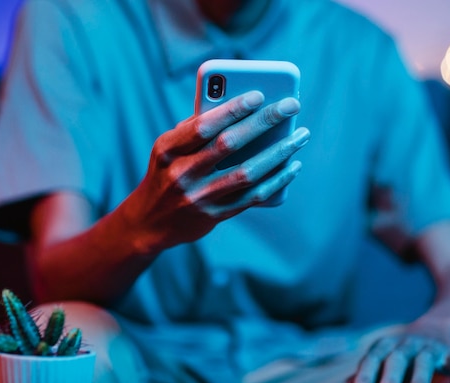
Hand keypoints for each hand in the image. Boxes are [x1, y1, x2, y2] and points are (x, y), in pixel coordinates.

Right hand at [123, 90, 309, 251]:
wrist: (149, 222)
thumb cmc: (166, 172)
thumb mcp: (168, 149)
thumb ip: (196, 129)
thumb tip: (243, 108)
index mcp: (167, 150)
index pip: (203, 126)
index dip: (232, 109)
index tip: (260, 94)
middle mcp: (181, 174)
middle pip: (229, 144)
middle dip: (264, 122)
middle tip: (292, 105)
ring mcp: (199, 198)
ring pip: (247, 172)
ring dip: (279, 152)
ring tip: (300, 135)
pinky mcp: (215, 216)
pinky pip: (253, 196)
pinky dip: (277, 180)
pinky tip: (293, 166)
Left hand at [332, 317, 449, 382]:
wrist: (437, 326)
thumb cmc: (402, 351)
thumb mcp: (381, 359)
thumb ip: (360, 377)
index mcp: (385, 346)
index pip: (371, 361)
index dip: (364, 378)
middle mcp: (406, 344)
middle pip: (396, 359)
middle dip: (389, 380)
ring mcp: (429, 347)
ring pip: (424, 361)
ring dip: (420, 380)